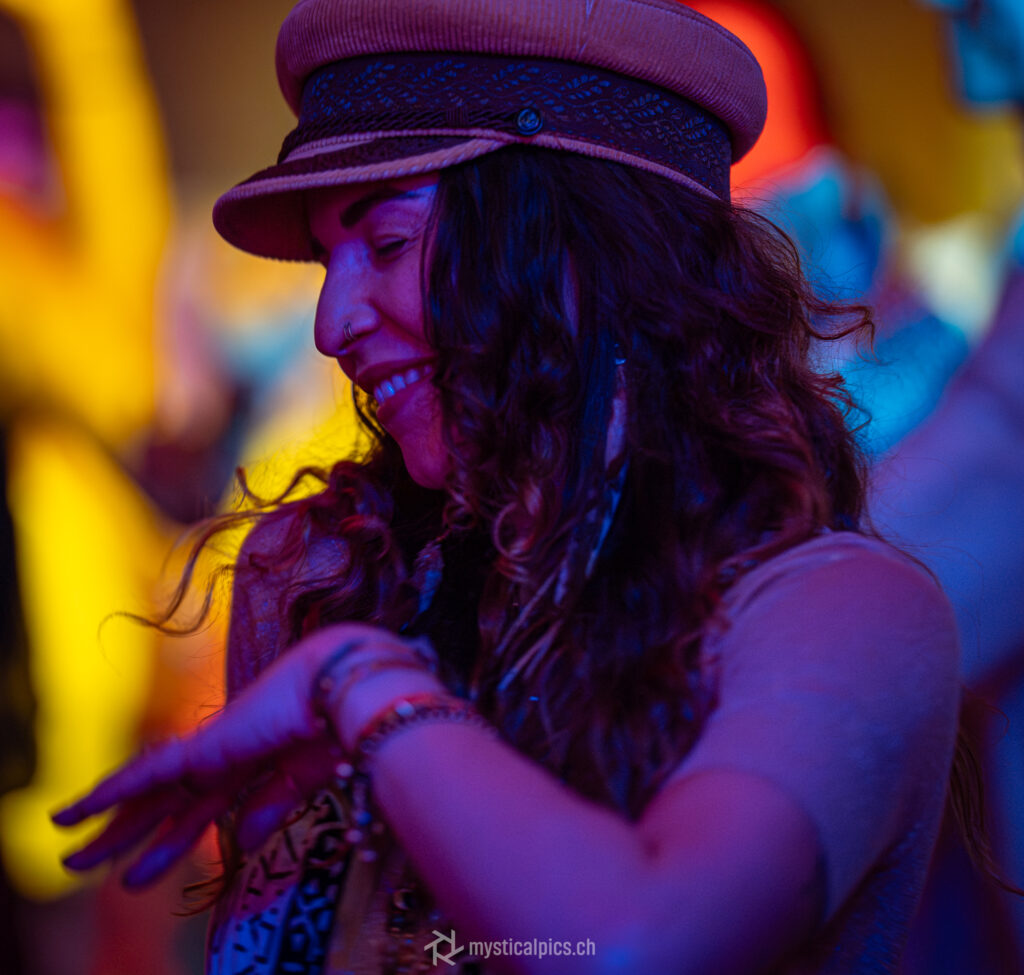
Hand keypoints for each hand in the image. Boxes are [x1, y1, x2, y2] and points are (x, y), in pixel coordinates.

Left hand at [52, 622, 441, 886]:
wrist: (350, 685)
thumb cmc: (340, 723)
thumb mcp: (304, 777)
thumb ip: (272, 806)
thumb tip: (245, 842)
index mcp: (250, 763)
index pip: (197, 807)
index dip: (169, 835)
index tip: (141, 861)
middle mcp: (223, 757)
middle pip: (163, 805)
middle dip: (125, 835)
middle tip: (80, 864)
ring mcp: (212, 751)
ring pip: (147, 797)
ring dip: (109, 829)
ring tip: (70, 859)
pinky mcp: (206, 747)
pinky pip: (147, 775)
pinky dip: (111, 792)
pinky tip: (77, 810)